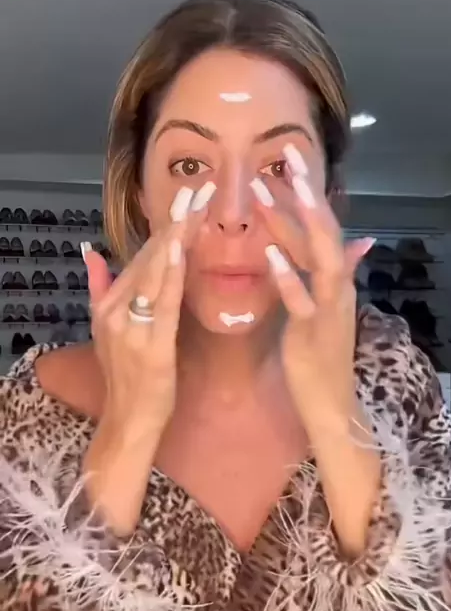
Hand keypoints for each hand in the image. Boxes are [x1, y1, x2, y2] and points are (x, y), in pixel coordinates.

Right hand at [81, 184, 212, 534]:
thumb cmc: (129, 380)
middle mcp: (116, 309)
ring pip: (157, 272)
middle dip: (177, 219)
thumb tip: (90, 252)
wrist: (129, 423)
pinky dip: (172, 274)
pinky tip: (182, 248)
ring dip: (179, 236)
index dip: (166, 224)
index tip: (188, 196)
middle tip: (200, 186)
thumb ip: (100, 289)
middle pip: (150, 256)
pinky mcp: (151, 347)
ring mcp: (131, 327)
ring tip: (197, 205)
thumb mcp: (108, 331)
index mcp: (110, 303)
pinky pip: (163, 304)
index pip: (142, 255)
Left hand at [253, 145, 373, 438]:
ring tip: (270, 189)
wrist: (332, 407)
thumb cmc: (319, 360)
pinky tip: (271, 253)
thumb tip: (352, 245)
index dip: (304, 198)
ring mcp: (329, 309)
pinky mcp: (315, 334)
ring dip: (295, 222)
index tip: (284, 163)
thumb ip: (325, 276)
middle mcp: (338, 288)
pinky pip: (303, 301)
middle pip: (325, 232)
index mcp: (334, 282)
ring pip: (319, 258)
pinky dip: (289, 276)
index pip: (320, 231)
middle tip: (287, 155)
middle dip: (306, 193)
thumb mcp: (323, 311)